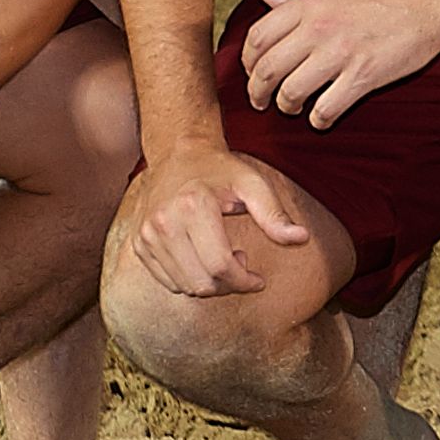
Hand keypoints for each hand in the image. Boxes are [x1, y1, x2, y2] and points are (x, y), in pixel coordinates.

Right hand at [121, 135, 322, 299]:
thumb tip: (301, 238)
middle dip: (229, 286)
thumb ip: (275, 214)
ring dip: (209, 284)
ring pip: (183, 286)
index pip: (219, 266)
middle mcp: (163, 223)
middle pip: (200, 283)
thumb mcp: (252, 183)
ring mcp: (146, 236)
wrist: (176, 153)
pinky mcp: (138, 245)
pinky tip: (202, 260)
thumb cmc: (219, 169)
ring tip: (224, 258)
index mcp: (193, 206)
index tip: (258, 280)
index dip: (243, 281)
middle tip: (242, 265)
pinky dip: (189, 280)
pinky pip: (166, 281)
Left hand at [238, 0, 439, 125]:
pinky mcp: (363, 76)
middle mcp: (318, 27)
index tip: (252, 72)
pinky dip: (318, 120)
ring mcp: (340, 53)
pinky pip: (326, 108)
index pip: (256, 38)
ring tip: (292, 108)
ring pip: (290, 92)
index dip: (246, 61)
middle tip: (261, 101)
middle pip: (266, 69)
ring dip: (286, 107)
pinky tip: (322, 117)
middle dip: (257, 92)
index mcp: (308, 2)